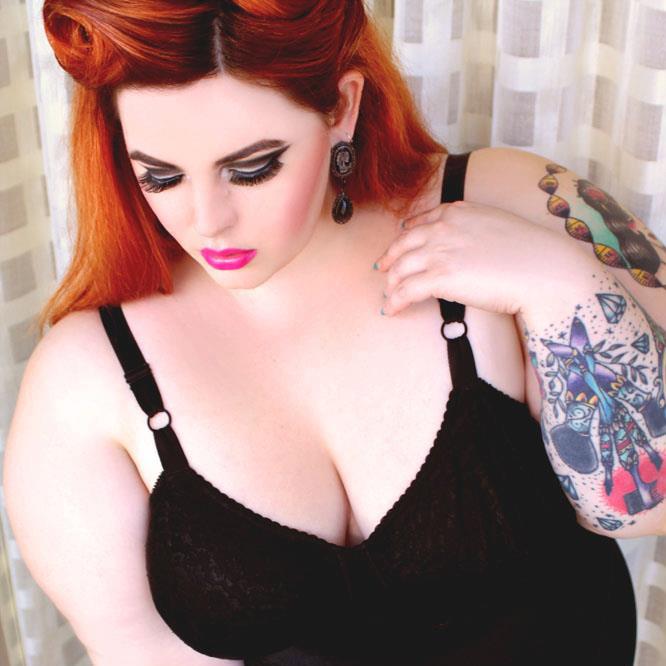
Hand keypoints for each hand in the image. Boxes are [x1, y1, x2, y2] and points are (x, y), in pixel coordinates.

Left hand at [374, 200, 586, 317]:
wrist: (544, 268)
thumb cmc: (531, 252)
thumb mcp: (498, 226)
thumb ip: (475, 230)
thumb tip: (468, 247)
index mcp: (458, 212)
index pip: (421, 222)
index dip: (405, 234)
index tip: (399, 242)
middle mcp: (443, 228)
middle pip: (403, 244)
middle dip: (390, 259)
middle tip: (382, 270)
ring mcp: (439, 251)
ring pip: (400, 268)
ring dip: (391, 284)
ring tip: (388, 296)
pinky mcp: (440, 277)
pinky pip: (406, 291)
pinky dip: (395, 301)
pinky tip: (391, 310)